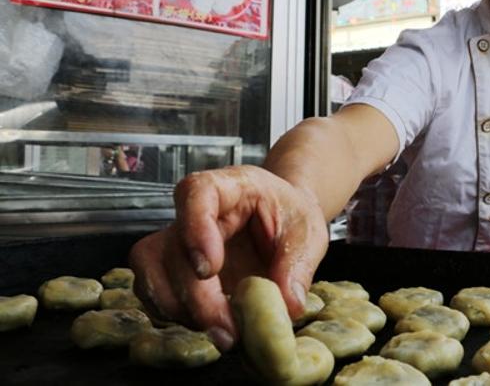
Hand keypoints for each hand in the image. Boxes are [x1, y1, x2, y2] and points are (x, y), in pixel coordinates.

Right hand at [129, 165, 328, 350]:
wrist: (284, 218)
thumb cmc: (292, 216)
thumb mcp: (308, 235)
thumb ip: (298, 267)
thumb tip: (288, 307)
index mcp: (231, 187)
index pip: (196, 192)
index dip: (194, 229)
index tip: (208, 269)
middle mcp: (194, 210)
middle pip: (171, 246)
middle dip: (197, 296)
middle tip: (228, 330)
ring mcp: (178, 239)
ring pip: (151, 271)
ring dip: (182, 309)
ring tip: (223, 331)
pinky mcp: (172, 267)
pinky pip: (152, 291)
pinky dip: (177, 315)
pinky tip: (210, 325)